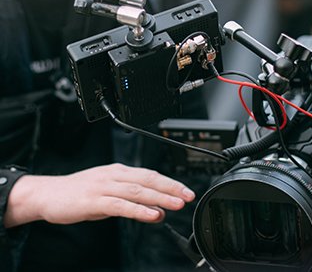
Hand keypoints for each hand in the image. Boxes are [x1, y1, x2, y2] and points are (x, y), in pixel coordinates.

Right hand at [4, 163, 194, 226]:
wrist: (49, 193)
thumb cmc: (80, 193)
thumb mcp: (110, 194)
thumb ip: (133, 202)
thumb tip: (157, 211)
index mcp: (119, 171)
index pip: (150, 175)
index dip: (170, 183)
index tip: (185, 191)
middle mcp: (114, 175)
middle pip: (148, 179)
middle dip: (171, 188)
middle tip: (188, 195)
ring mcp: (104, 186)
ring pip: (138, 190)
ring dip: (160, 197)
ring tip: (177, 204)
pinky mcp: (94, 200)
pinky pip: (121, 205)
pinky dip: (139, 210)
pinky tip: (152, 215)